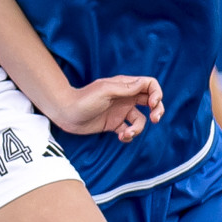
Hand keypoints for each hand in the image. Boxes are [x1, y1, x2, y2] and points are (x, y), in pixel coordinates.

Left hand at [48, 75, 163, 141]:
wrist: (65, 113)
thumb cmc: (83, 99)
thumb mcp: (106, 91)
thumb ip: (126, 88)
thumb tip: (146, 85)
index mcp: (125, 86)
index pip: (149, 85)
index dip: (156, 93)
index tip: (153, 104)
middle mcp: (125, 98)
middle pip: (151, 102)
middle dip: (157, 111)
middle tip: (155, 119)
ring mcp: (120, 111)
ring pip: (140, 120)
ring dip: (138, 129)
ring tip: (126, 134)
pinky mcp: (114, 124)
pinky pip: (129, 130)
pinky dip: (128, 135)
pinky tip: (120, 137)